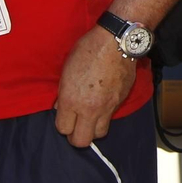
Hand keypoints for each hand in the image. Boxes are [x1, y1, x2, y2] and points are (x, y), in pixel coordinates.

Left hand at [53, 28, 136, 147]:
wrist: (116, 41)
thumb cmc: (87, 50)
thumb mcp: (66, 70)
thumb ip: (63, 93)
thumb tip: (61, 107)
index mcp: (71, 100)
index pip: (63, 129)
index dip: (62, 124)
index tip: (64, 116)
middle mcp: (89, 108)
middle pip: (81, 141)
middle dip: (76, 137)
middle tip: (76, 126)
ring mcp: (107, 107)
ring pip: (99, 134)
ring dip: (93, 128)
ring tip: (91, 117)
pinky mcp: (120, 101)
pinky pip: (111, 117)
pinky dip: (105, 114)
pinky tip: (103, 101)